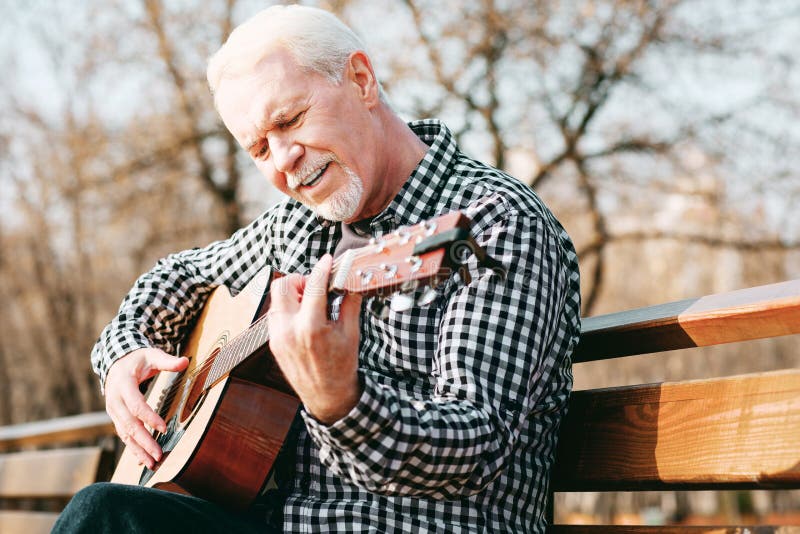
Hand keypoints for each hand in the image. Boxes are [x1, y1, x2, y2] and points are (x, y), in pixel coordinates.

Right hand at [104, 348, 188, 468]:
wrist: (115, 361)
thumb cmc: (137, 359)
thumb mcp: (152, 355)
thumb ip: (168, 360)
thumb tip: (185, 361)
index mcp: (122, 384)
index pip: (135, 405)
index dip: (149, 418)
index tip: (164, 428)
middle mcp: (114, 400)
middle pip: (128, 424)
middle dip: (144, 441)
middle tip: (158, 455)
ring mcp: (113, 410)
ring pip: (124, 433)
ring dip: (137, 450)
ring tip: (152, 463)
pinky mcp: (116, 417)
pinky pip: (123, 434)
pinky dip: (133, 448)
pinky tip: (143, 460)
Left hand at [267, 254, 362, 423]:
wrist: (327, 396)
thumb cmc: (342, 366)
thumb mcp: (351, 333)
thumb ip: (349, 303)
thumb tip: (349, 281)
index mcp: (311, 328)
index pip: (313, 286)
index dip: (322, 269)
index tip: (328, 261)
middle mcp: (289, 330)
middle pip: (283, 285)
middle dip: (300, 280)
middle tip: (316, 288)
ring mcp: (277, 337)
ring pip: (276, 299)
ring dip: (293, 294)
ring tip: (312, 305)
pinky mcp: (273, 343)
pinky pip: (275, 314)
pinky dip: (288, 308)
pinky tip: (304, 318)